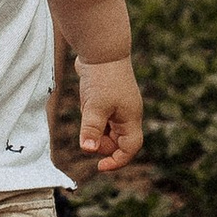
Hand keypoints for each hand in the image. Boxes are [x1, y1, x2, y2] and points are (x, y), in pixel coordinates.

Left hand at [75, 53, 142, 173]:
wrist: (101, 49)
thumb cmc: (103, 77)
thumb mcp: (95, 106)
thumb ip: (91, 130)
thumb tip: (88, 151)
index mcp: (130, 118)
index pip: (130, 148)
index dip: (117, 161)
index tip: (100, 166)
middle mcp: (126, 114)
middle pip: (116, 141)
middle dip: (101, 143)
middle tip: (88, 132)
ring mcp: (117, 106)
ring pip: (106, 130)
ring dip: (94, 129)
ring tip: (88, 111)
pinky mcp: (106, 99)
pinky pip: (99, 117)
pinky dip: (91, 118)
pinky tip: (86, 104)